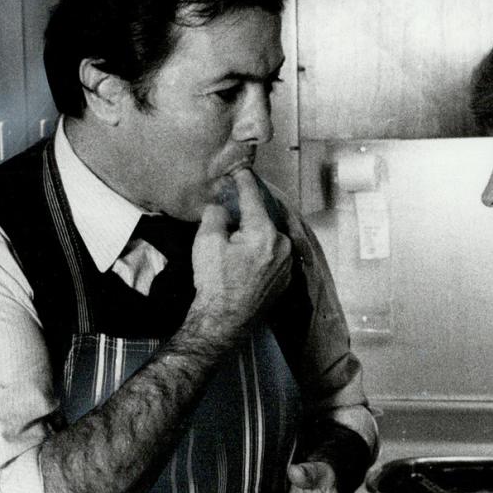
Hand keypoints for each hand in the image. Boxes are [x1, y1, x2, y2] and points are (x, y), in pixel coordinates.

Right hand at [186, 168, 291, 345]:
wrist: (223, 322)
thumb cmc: (214, 283)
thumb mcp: (207, 241)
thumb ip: (217, 215)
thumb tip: (223, 209)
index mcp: (265, 233)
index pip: (254, 198)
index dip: (244, 181)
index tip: (241, 169)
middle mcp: (282, 245)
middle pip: (265, 218)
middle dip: (249, 212)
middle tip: (232, 209)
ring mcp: (286, 264)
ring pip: (270, 237)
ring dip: (255, 232)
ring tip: (236, 237)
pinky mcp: (285, 279)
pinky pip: (273, 255)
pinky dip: (261, 250)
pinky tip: (244, 257)